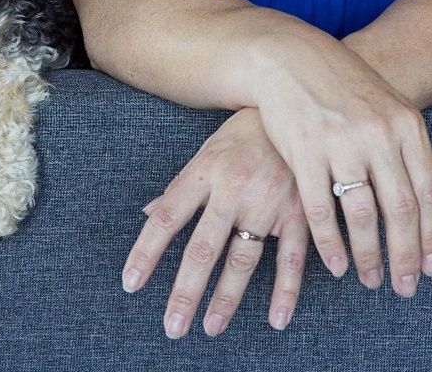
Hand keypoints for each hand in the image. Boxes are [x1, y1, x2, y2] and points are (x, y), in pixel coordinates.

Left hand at [123, 108, 310, 336]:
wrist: (293, 104)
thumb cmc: (243, 133)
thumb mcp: (206, 153)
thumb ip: (180, 187)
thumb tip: (149, 213)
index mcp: (204, 172)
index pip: (167, 217)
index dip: (147, 251)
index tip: (131, 283)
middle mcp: (233, 188)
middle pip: (204, 247)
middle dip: (186, 291)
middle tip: (173, 326)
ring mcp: (268, 200)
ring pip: (243, 257)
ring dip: (227, 297)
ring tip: (211, 326)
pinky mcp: (299, 210)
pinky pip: (292, 256)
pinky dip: (286, 289)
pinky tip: (277, 317)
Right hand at [249, 32, 431, 298]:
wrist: (290, 56)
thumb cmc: (343, 87)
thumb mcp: (386, 108)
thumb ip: (408, 152)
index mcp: (406, 124)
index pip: (429, 192)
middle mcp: (378, 134)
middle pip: (401, 209)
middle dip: (405, 255)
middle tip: (405, 286)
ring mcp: (340, 142)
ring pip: (361, 214)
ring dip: (369, 254)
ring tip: (371, 279)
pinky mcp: (304, 151)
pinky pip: (320, 209)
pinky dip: (331, 243)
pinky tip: (337, 265)